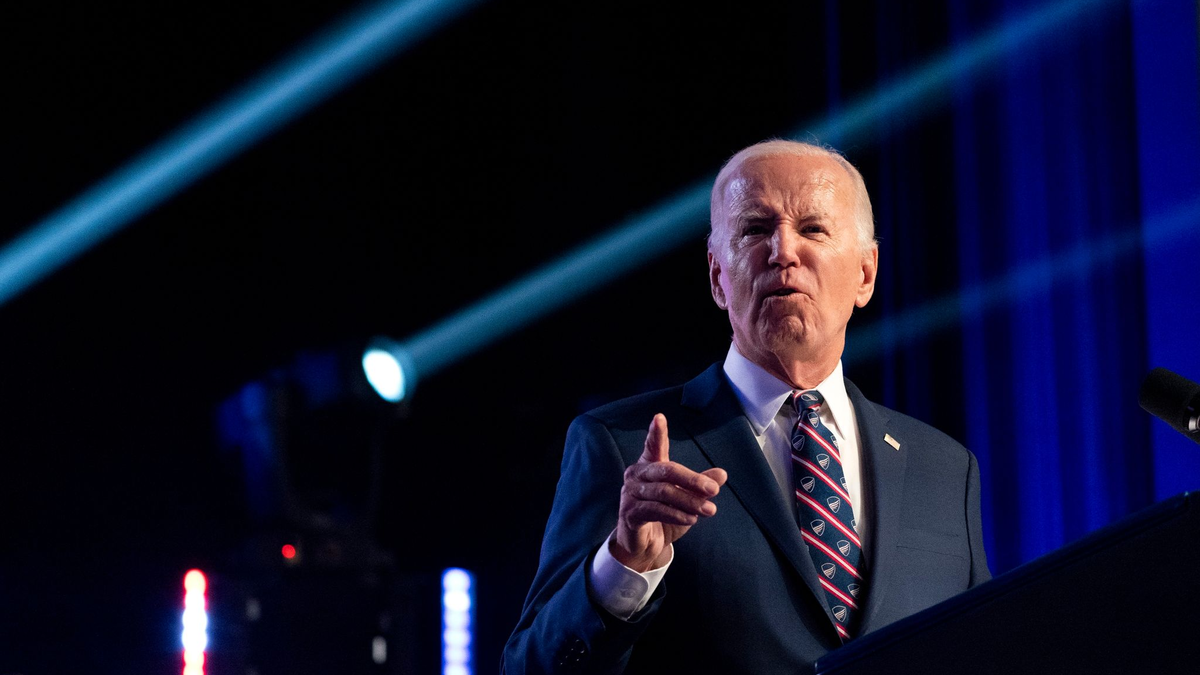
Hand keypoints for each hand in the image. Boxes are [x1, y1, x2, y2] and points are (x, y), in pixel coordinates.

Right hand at [612, 413, 727, 571]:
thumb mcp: (686, 500)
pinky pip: (655, 510)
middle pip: (666, 470)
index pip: (653, 446)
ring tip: (709, 510)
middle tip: (714, 490)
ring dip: (689, 502)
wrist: (645, 546)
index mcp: (649, 466)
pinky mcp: (630, 513)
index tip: (659, 417)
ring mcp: (631, 494)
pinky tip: (691, 519)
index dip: (656, 433)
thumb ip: (700, 486)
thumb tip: (722, 474)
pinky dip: (676, 514)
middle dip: (692, 480)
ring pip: (664, 492)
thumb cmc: (664, 516)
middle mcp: (637, 476)